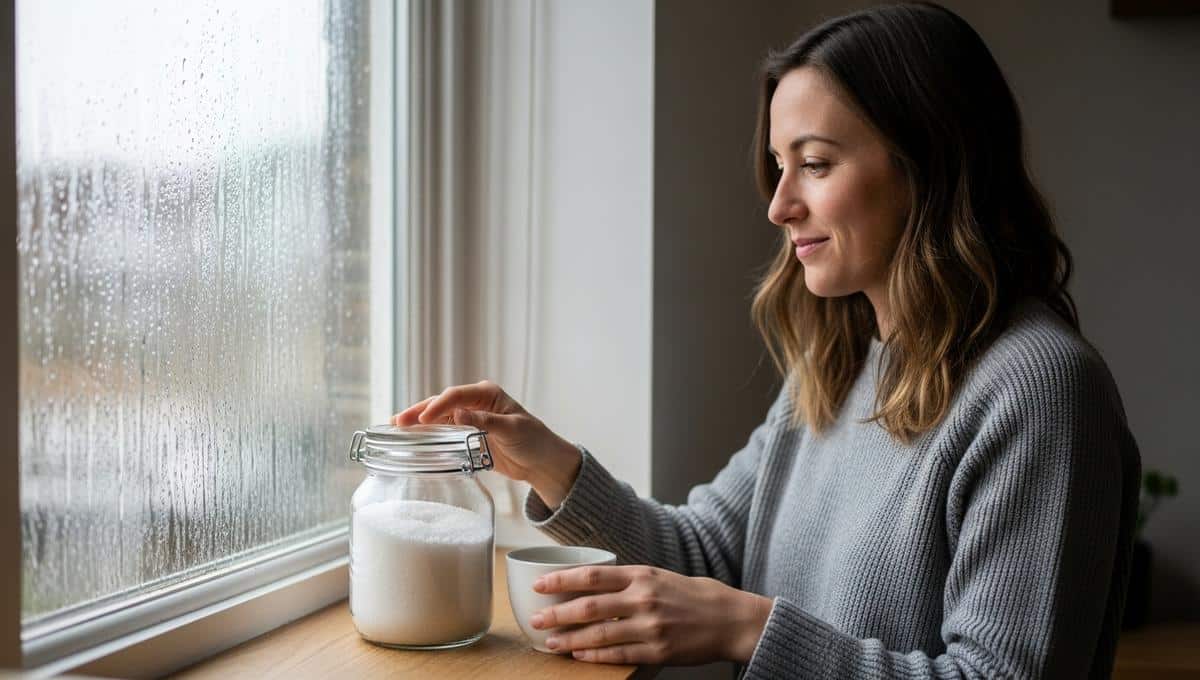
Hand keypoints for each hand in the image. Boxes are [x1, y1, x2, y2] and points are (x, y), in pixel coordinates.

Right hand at [391, 380, 581, 507]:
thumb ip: (486, 421)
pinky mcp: (466, 435)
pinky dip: (427, 436)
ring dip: (418, 423)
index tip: (421, 420)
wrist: (542, 462)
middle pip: (441, 404)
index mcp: (487, 394)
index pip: (456, 396)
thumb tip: (458, 414)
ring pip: (438, 418)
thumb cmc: (534, 441)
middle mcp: (475, 402)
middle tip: (397, 422)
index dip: (437, 406)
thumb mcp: (513, 429)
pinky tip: (412, 441)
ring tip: (396, 429)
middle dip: (418, 412)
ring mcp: (469, 419)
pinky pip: (442, 433)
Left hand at [529, 565, 772, 664]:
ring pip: (599, 634)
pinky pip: (618, 655)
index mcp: (642, 575)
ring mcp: (650, 626)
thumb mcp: (660, 576)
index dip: (561, 581)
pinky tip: (580, 656)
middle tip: (535, 619)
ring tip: (550, 642)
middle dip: (557, 614)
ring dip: (570, 640)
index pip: (592, 576)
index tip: (538, 585)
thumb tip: (592, 583)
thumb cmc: (694, 595)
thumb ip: (628, 580)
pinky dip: (595, 657)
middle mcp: (643, 598)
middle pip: (589, 606)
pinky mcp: (658, 651)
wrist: (730, 619)